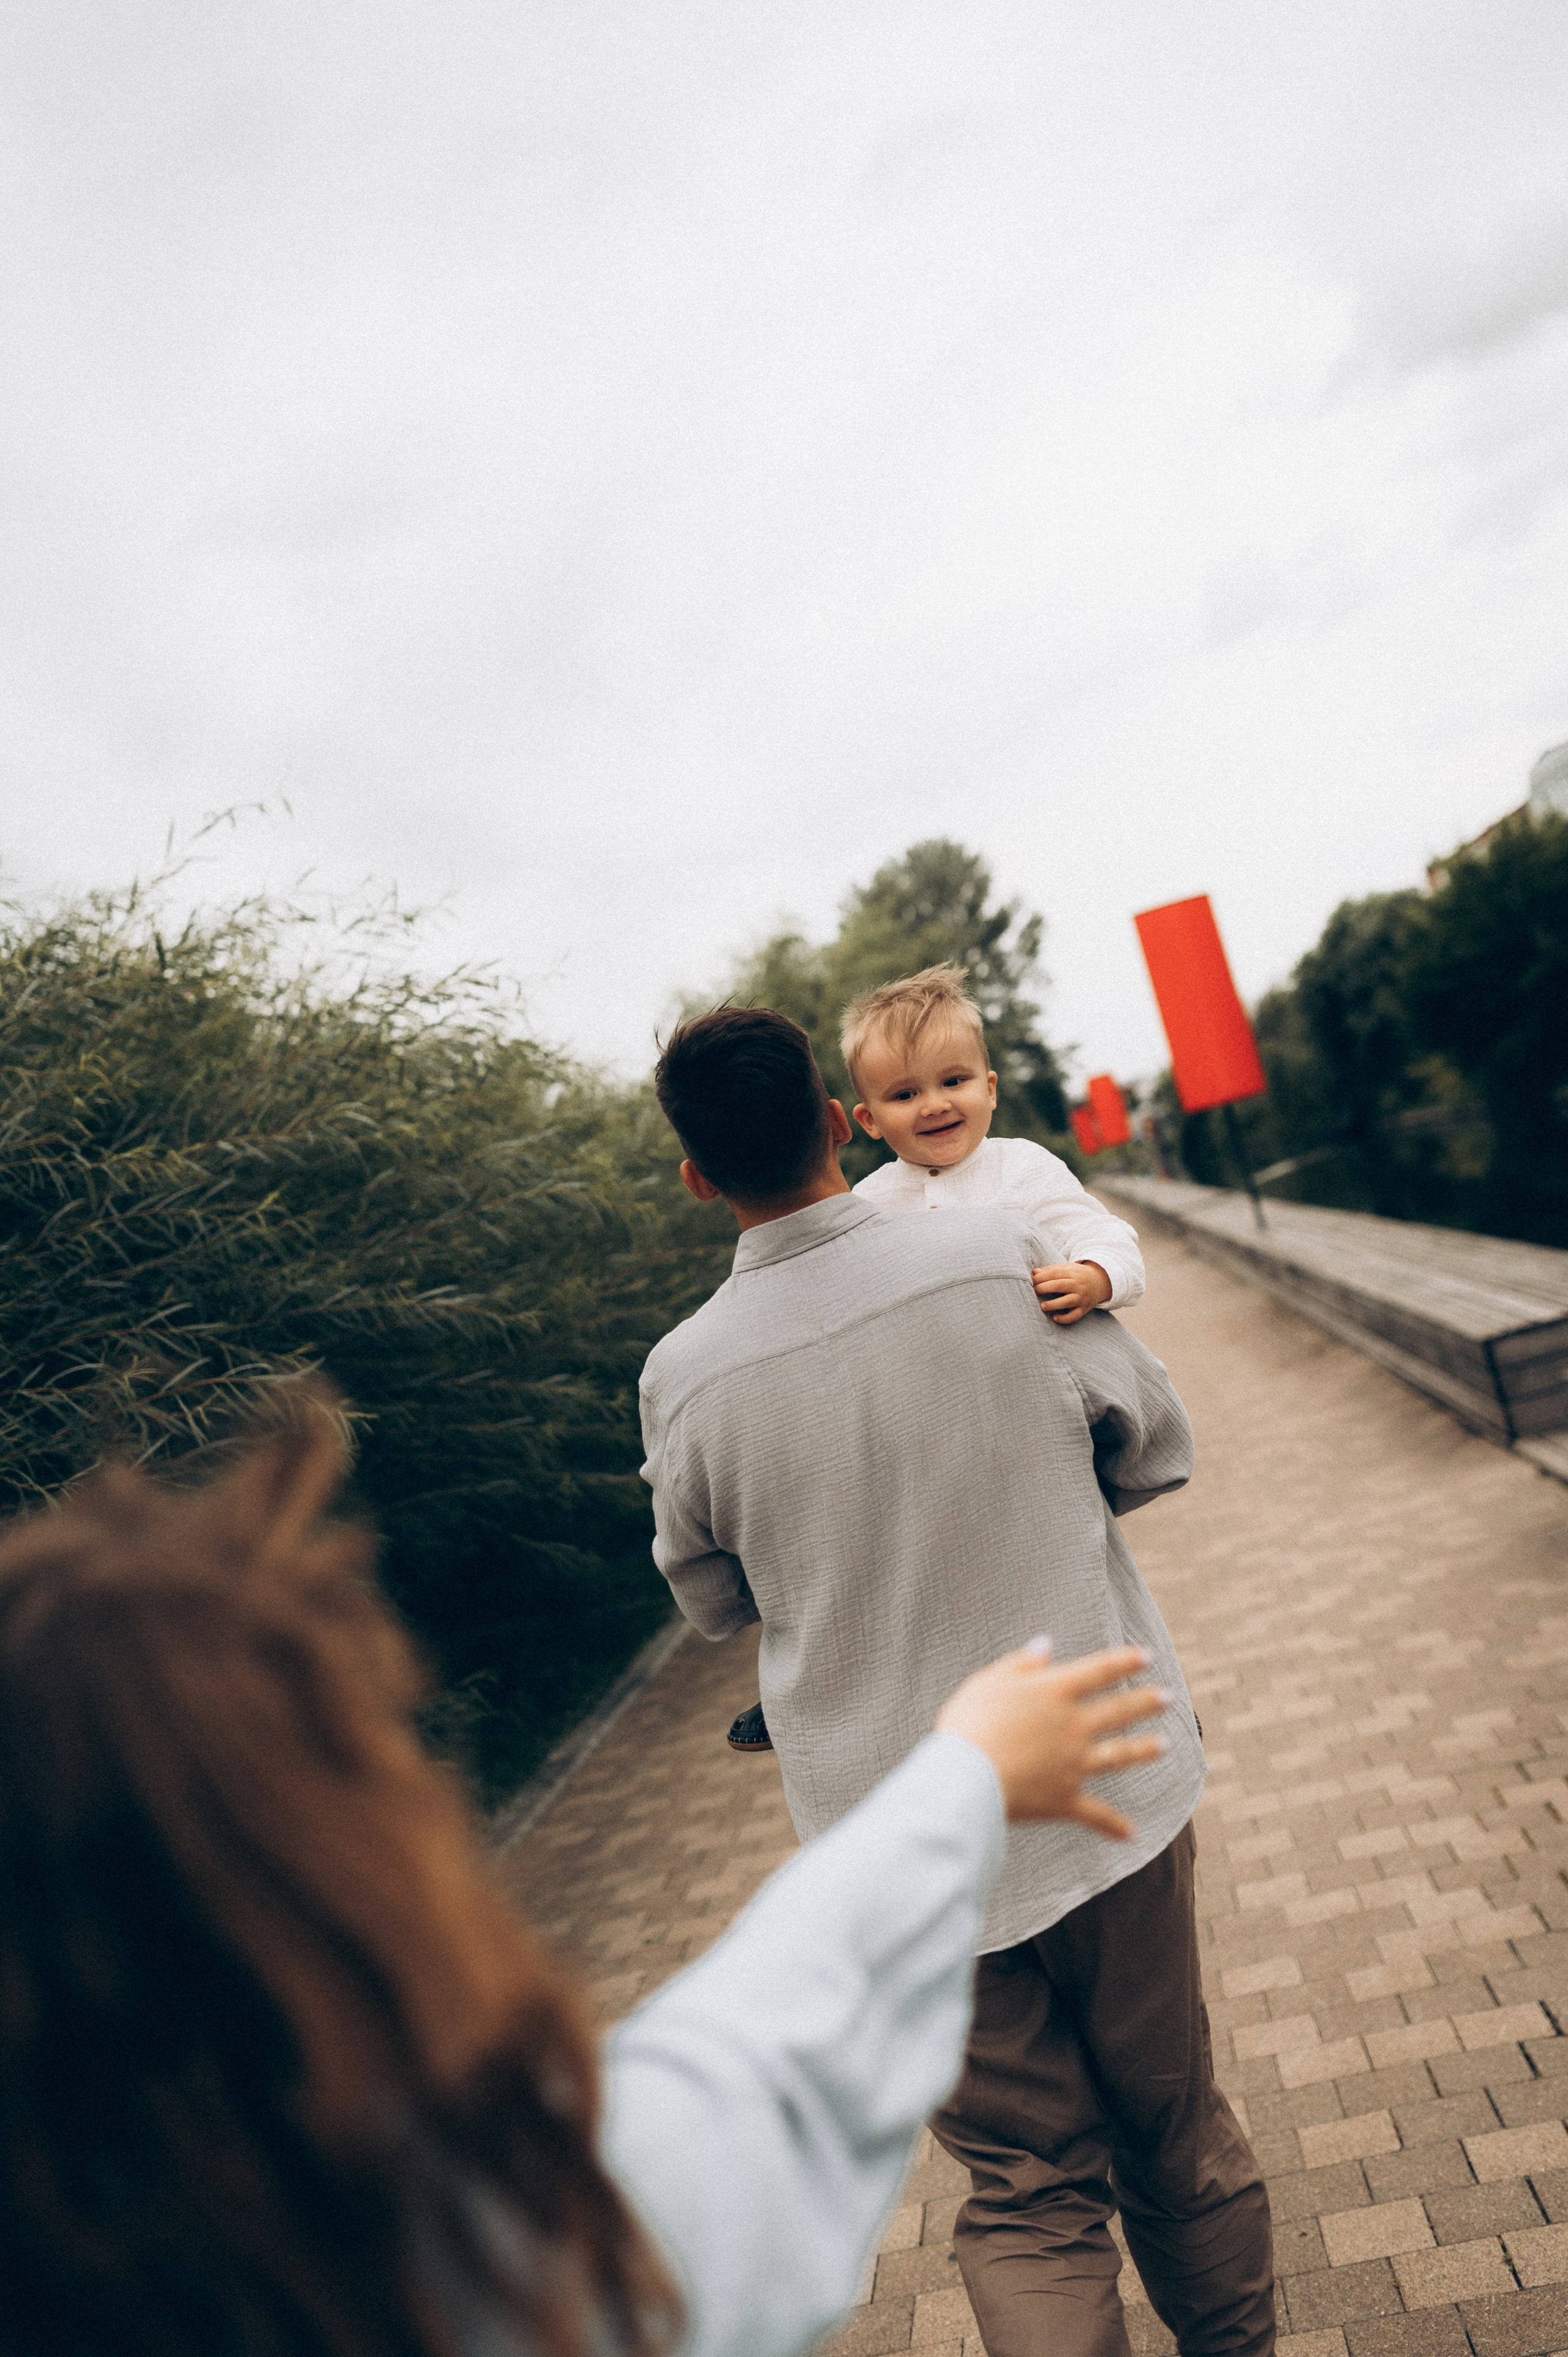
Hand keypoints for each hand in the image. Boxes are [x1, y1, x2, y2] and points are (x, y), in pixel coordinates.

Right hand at [934, 1641, 1168, 1836]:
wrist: (967, 1777)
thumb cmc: (969, 1724)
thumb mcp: (989, 1681)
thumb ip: (1020, 1663)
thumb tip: (1046, 1645)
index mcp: (1054, 1692)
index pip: (1099, 1671)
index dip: (1125, 1662)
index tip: (1147, 1658)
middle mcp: (1072, 1726)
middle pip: (1117, 1710)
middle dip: (1145, 1702)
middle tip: (1168, 1697)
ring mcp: (1073, 1764)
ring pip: (1118, 1755)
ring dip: (1143, 1750)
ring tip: (1165, 1745)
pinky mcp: (1065, 1799)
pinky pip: (1095, 1814)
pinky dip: (1114, 1825)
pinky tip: (1131, 1833)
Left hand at [1032, 1260, 1111, 1323]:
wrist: (1099, 1282)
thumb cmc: (1077, 1275)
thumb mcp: (1067, 1268)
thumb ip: (1051, 1269)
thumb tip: (1034, 1272)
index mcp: (1073, 1272)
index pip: (1055, 1273)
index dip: (1042, 1277)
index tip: (1032, 1280)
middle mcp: (1078, 1285)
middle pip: (1060, 1286)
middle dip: (1045, 1288)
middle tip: (1035, 1290)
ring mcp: (1082, 1297)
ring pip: (1068, 1301)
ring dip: (1054, 1304)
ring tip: (1042, 1306)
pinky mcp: (1085, 1309)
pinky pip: (1075, 1316)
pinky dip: (1065, 1319)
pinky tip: (1054, 1318)